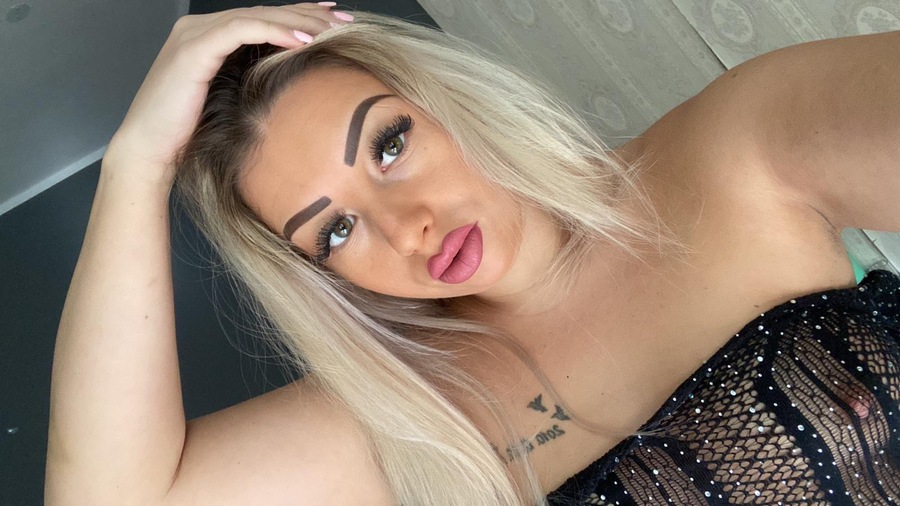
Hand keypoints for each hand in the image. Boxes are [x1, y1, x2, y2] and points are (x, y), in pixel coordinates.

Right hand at [105, 2, 348, 184]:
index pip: (263, 18)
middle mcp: (199, 27)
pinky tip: (302, 40)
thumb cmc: (189, 133)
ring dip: (298, 20)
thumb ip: (253, 80)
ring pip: (257, 16)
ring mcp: (194, 34)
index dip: (300, 15)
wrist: (150, 150)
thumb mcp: (230, 100)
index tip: (335, 19)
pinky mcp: (193, 48)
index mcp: (208, 36)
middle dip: (308, 14)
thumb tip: (295, 81)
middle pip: (264, 12)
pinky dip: (274, 32)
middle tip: (343, 19)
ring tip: (331, 28)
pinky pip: (242, 31)